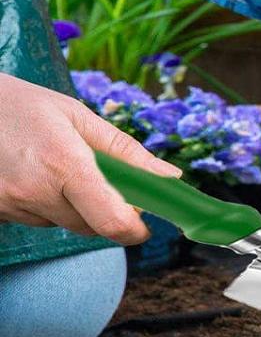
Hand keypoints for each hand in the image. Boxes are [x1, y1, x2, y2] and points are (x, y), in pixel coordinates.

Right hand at [0, 73, 181, 243]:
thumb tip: (169, 177)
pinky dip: (49, 205)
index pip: (109, 219)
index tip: (146, 227)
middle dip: (108, 211)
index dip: (134, 230)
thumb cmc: (27, 106)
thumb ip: (125, 150)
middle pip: (90, 226)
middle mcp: (36, 192)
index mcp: (65, 164)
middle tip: (110, 181)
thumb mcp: (80, 116)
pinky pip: (37, 220)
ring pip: (63, 223)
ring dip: (76, 206)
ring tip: (61, 166)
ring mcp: (11, 206)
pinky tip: (38, 176)